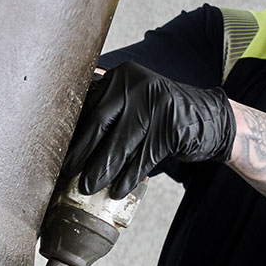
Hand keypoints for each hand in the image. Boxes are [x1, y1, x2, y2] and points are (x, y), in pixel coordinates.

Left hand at [62, 63, 235, 198]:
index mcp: (122, 76)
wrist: (208, 118)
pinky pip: (143, 157)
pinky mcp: (171, 126)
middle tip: (67, 172)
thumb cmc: (161, 115)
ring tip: (88, 186)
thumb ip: (106, 111)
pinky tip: (118, 189)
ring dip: (103, 170)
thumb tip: (68, 139)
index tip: (57, 151)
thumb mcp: (133, 102)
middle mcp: (138, 84)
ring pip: (121, 144)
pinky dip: (129, 176)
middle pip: (101, 123)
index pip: (90, 106)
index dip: (74, 132)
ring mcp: (157, 104)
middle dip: (83, 152)